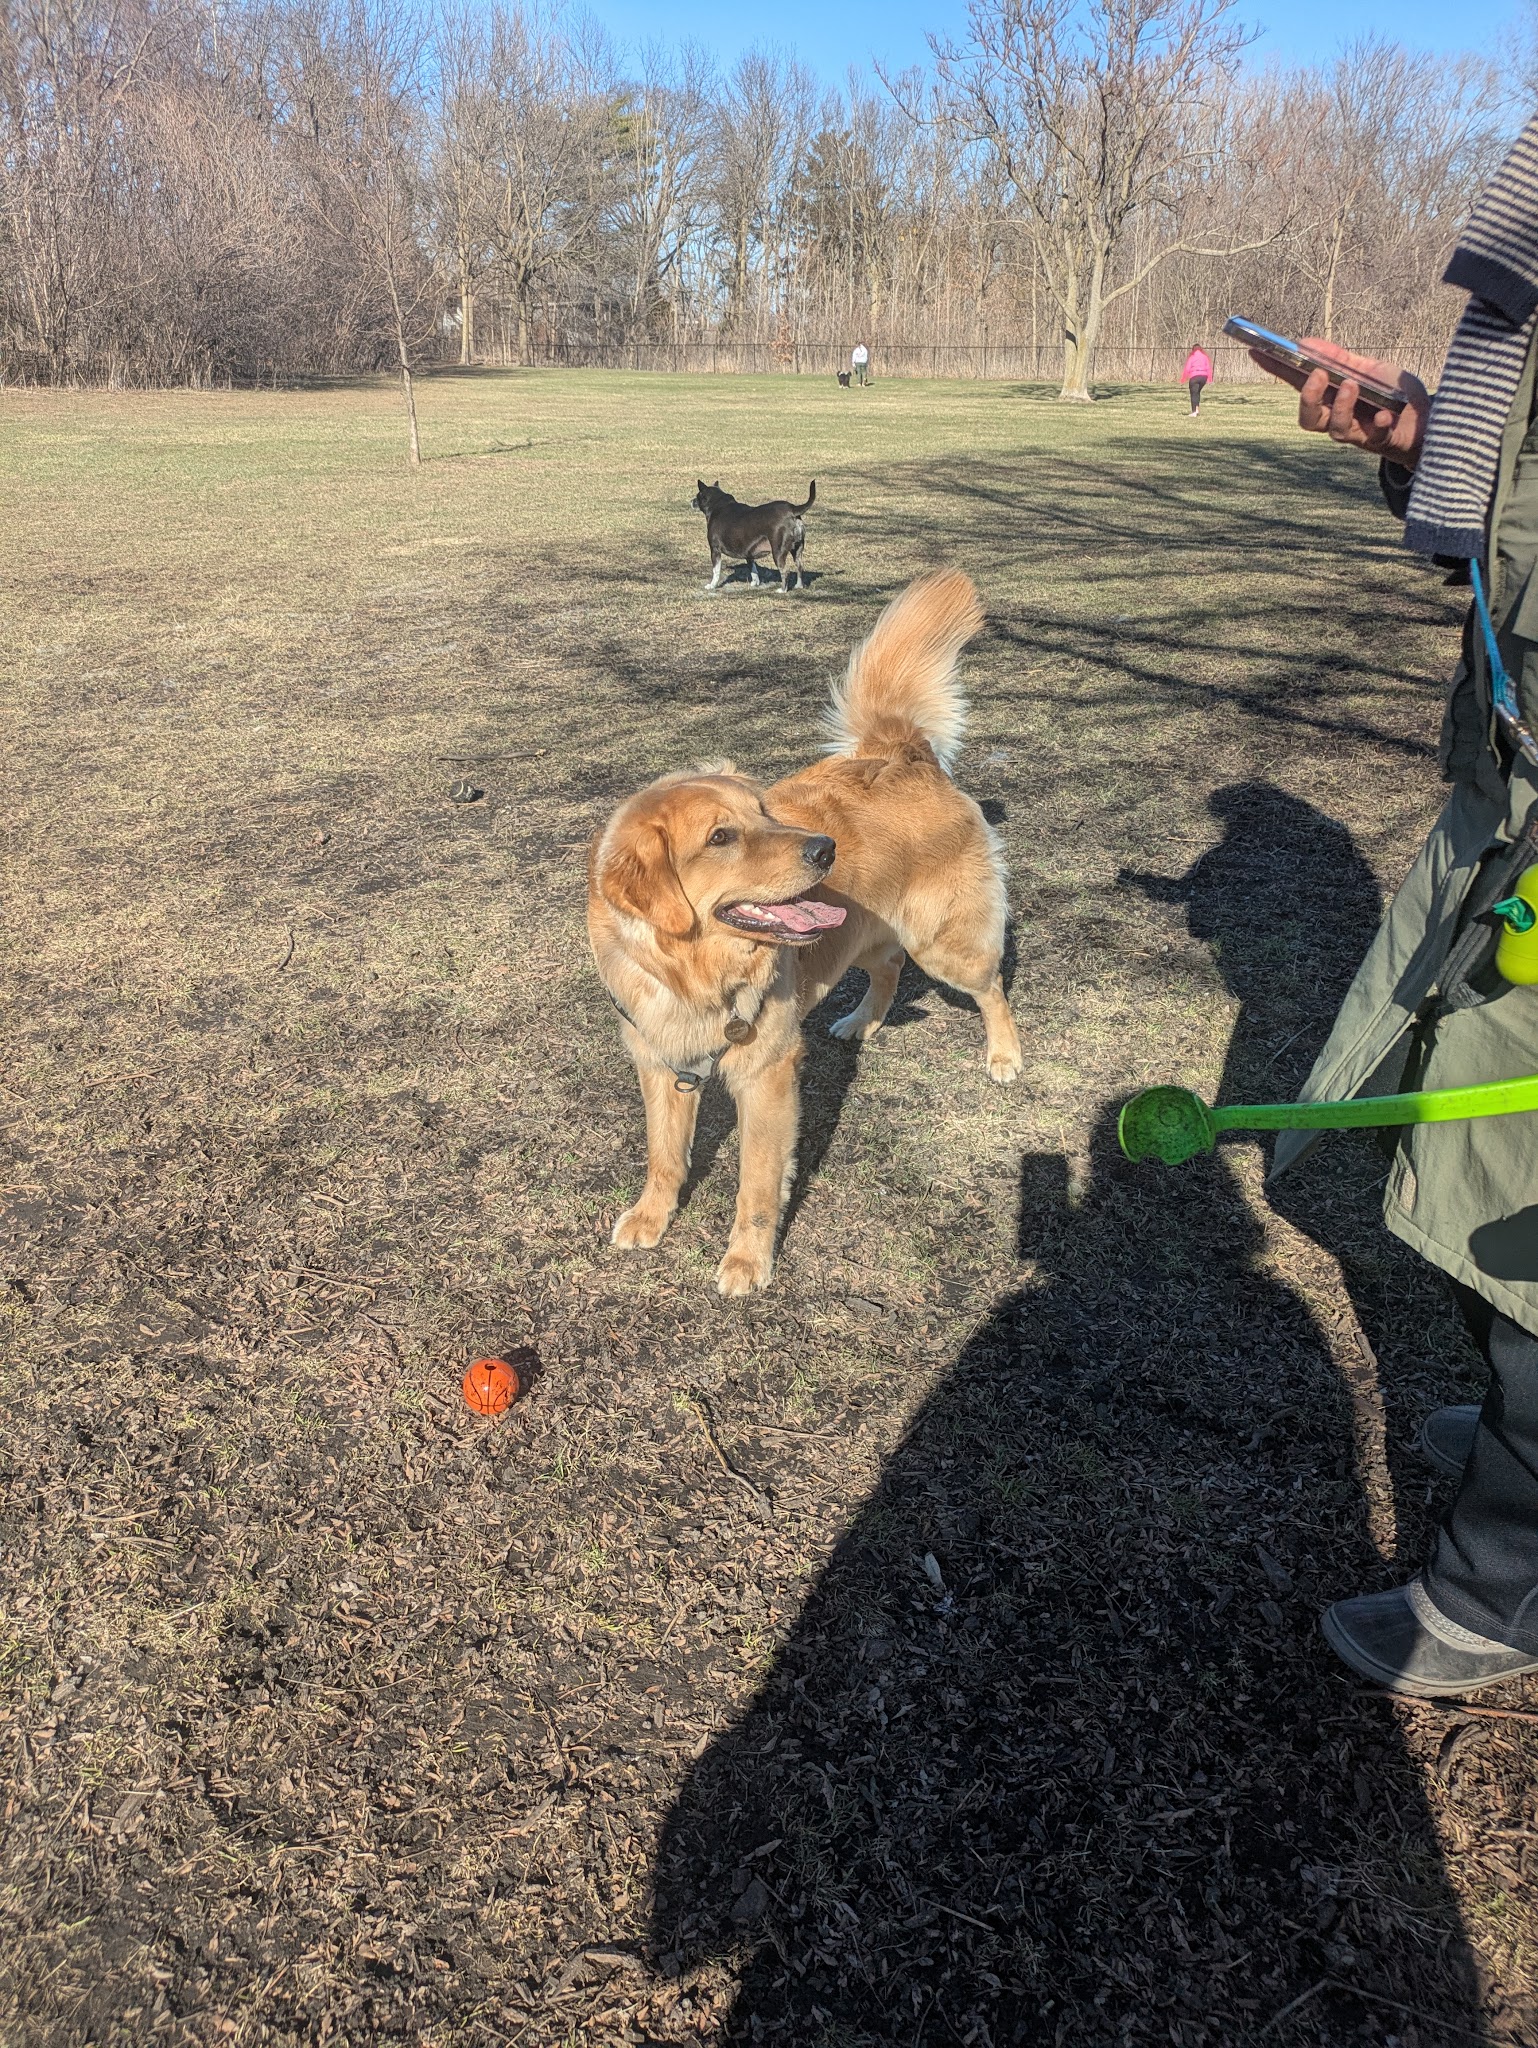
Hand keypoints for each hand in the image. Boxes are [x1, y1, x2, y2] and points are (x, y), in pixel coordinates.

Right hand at [1249, 338, 1428, 468]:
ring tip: (1353, 385)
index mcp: (1331, 398)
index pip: (1297, 384)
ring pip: (1335, 429)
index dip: (1275, 369)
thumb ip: (1340, 359)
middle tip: (1318, 375)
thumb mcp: (1368, 369)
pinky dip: (1379, 424)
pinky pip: (1375, 436)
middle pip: (1308, 419)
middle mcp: (1338, 418)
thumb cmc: (1393, 396)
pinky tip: (1386, 414)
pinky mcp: (1382, 440)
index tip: (1256, 349)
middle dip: (1308, 398)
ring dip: (1341, 406)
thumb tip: (1306, 343)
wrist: (1427, 421)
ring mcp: (1358, 432)